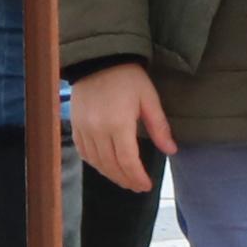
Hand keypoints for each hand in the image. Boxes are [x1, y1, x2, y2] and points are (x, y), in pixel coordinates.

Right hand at [73, 61, 177, 193]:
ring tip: (125, 180)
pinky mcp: (75, 126)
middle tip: (138, 187)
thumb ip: (159, 127)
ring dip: (111, 175)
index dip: (137, 177)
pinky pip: (84, 152)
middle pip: (111, 165)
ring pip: (96, 162)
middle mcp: (98, 130)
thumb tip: (171, 151)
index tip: (147, 186)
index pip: (127, 161)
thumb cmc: (129, 78)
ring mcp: (84, 129)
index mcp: (118, 124)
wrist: (99, 60)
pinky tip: (106, 167)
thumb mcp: (149, 99)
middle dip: (126, 180)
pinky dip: (95, 164)